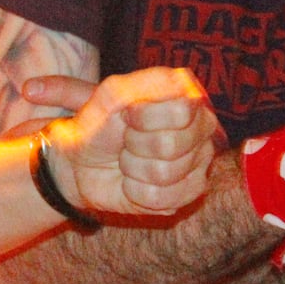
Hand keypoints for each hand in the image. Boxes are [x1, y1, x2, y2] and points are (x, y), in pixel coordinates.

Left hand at [47, 67, 221, 216]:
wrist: (82, 164)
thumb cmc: (100, 124)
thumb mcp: (111, 94)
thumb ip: (143, 85)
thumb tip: (181, 85)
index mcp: (187, 94)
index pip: (180, 111)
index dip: (143, 117)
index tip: (128, 115)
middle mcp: (202, 125)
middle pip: (171, 145)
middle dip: (135, 144)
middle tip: (127, 140)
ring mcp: (200, 160)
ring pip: (165, 173)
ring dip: (133, 168)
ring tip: (129, 160)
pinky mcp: (191, 191)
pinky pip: (163, 198)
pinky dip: (136, 191)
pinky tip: (135, 181)